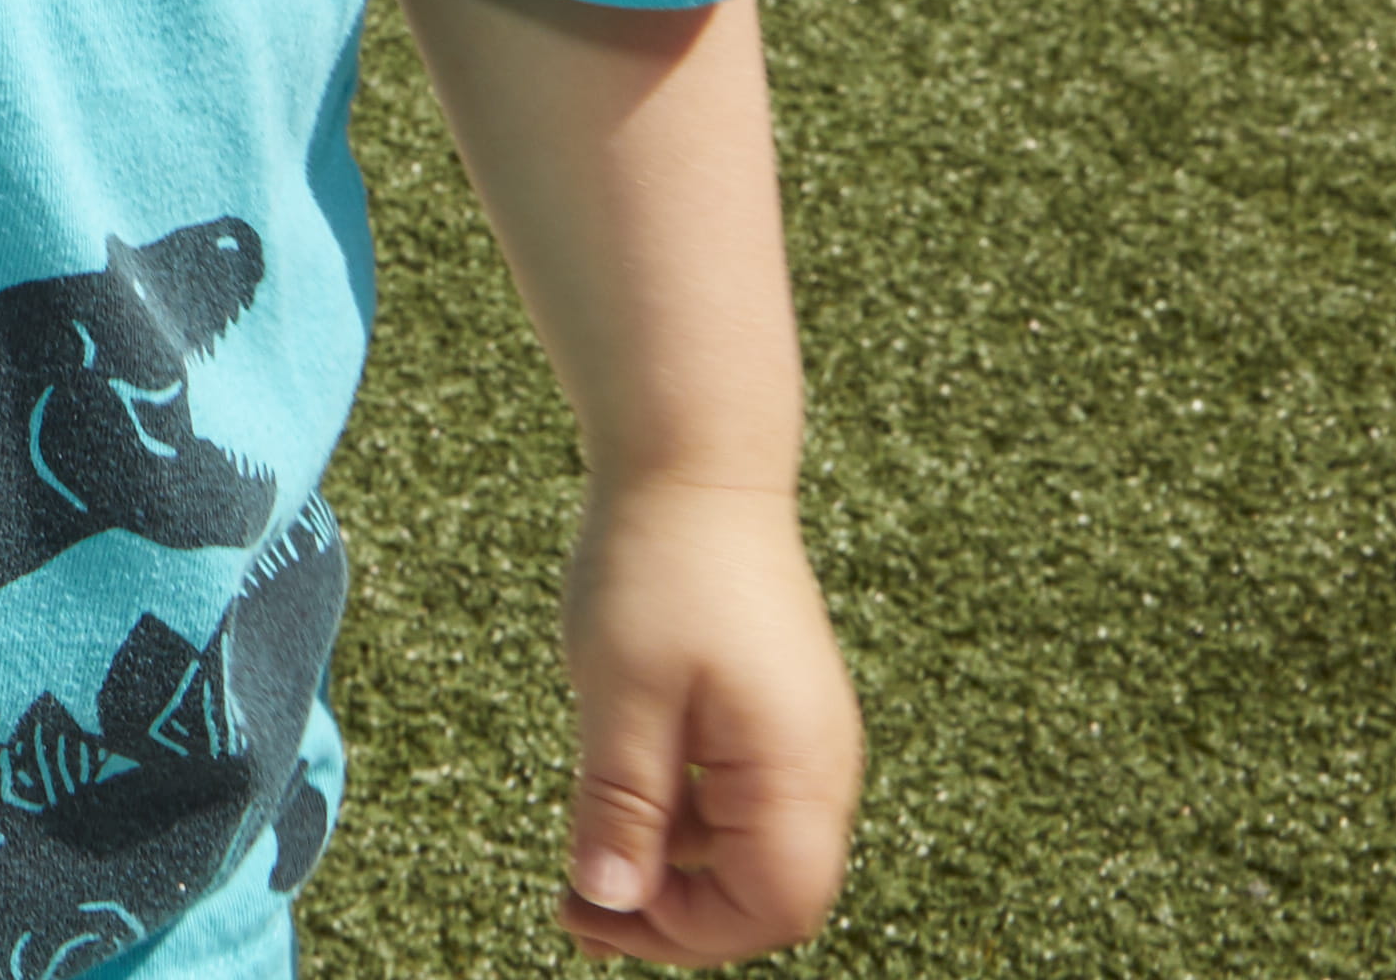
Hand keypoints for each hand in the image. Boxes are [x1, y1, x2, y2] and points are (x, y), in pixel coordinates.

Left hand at [553, 477, 857, 960]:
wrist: (691, 463)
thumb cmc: (655, 568)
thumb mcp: (620, 694)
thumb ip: (621, 805)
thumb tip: (607, 904)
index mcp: (798, 772)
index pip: (774, 909)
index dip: (685, 936)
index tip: (593, 918)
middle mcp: (819, 768)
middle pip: (768, 893)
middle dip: (674, 914)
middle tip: (575, 911)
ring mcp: (801, 742)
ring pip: (746, 849)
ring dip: (671, 870)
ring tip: (582, 864)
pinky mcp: (774, 717)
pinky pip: (736, 800)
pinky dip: (679, 821)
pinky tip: (616, 804)